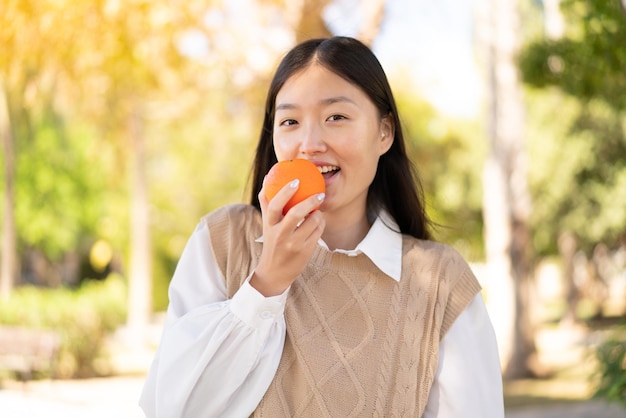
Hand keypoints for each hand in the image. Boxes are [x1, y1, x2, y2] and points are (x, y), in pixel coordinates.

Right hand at [250, 179, 325, 295]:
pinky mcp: (305, 251)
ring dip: (318, 214)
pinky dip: (321, 224)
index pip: (275, 204)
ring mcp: (293, 244)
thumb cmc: (272, 242)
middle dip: (310, 201)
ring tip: (319, 209)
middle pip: (296, 213)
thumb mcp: (266, 224)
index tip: (296, 181)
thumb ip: (266, 202)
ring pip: (312, 222)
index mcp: (269, 224)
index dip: (285, 191)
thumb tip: (268, 177)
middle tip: (320, 193)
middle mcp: (280, 234)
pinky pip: (318, 232)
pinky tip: (319, 220)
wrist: (274, 272)